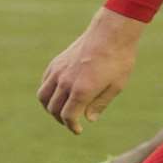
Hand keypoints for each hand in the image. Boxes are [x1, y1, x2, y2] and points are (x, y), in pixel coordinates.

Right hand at [37, 7, 143, 133]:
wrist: (111, 32)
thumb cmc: (119, 59)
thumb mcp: (116, 86)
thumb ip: (100, 104)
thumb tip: (88, 119)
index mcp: (81, 90)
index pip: (68, 116)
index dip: (72, 126)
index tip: (77, 130)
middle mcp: (66, 82)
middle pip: (54, 109)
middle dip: (61, 119)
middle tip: (71, 122)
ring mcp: (59, 71)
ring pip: (44, 96)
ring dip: (50, 107)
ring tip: (61, 110)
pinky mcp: (57, 62)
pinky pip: (45, 82)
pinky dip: (48, 92)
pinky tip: (58, 93)